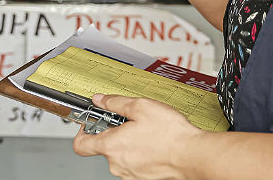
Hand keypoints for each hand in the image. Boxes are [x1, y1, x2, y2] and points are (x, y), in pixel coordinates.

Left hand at [72, 94, 202, 179]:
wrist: (192, 155)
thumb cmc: (170, 134)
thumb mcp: (141, 106)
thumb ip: (115, 103)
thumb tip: (100, 100)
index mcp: (111, 146)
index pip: (81, 144)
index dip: (82, 129)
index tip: (92, 120)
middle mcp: (117, 164)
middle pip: (104, 146)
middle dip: (113, 130)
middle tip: (129, 119)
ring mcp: (129, 173)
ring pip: (120, 154)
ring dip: (127, 141)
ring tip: (145, 129)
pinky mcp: (142, 177)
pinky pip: (133, 161)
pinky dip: (138, 151)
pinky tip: (152, 140)